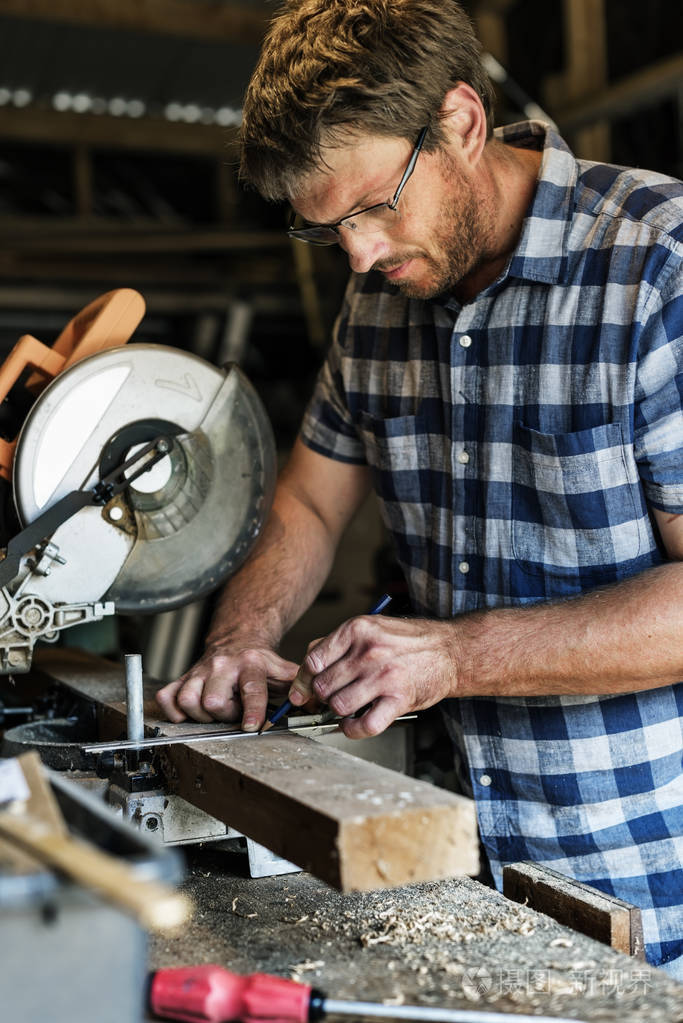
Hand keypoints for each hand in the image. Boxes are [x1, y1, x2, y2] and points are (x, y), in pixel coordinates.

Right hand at [155, 641, 298, 730]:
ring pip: (187, 700)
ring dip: (200, 715)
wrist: (238, 639)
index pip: (251, 688)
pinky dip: (174, 711)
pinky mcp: (182, 677)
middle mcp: (222, 666)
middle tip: (234, 711)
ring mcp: (199, 671)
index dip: (251, 709)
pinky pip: (167, 698)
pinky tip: (190, 712)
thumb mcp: (283, 670)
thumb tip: (319, 704)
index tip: (252, 726)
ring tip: (216, 710)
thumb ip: (301, 687)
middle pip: (212, 700)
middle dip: (224, 714)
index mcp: (251, 664)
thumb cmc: (260, 662)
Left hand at [287, 615, 458, 737]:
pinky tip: (354, 724)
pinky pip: (364, 725)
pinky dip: (353, 730)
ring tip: (345, 709)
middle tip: (330, 699)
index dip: (303, 680)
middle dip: (321, 698)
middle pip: (322, 686)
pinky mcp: (399, 699)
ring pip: (338, 706)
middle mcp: (368, 651)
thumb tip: (305, 671)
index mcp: (356, 629)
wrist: (450, 650)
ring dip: (337, 713)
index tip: (304, 690)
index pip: (312, 661)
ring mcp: (384, 676)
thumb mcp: (370, 628)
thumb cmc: (407, 642)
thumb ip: (337, 644)